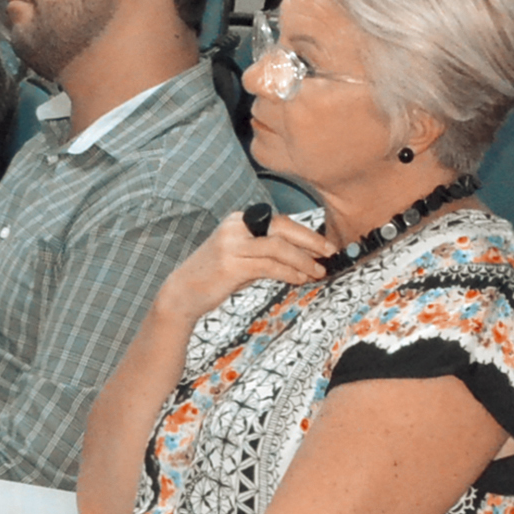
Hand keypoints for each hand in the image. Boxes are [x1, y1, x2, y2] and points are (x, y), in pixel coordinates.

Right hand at [153, 207, 329, 331]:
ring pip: (279, 248)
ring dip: (303, 261)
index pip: (280, 221)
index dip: (305, 233)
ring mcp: (232, 246)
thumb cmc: (215, 276)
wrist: (183, 292)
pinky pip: (269, 266)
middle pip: (282, 228)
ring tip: (318, 271)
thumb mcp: (242, 257)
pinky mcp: (231, 265)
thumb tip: (302, 255)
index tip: (324, 244)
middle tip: (330, 252)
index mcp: (239, 221)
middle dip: (311, 241)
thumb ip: (266, 252)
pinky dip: (289, 273)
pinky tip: (299, 279)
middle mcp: (235, 228)